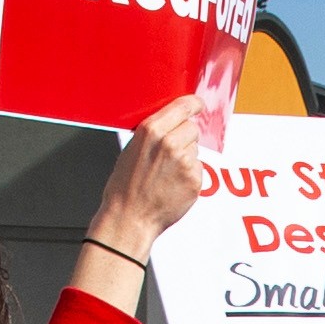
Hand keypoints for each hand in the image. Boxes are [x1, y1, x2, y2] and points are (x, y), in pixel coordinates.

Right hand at [86, 96, 209, 262]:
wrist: (129, 218)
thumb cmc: (125, 188)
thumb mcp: (131, 149)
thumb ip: (153, 133)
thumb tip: (171, 123)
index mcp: (151, 131)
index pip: (183, 106)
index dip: (193, 105)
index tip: (198, 105)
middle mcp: (170, 143)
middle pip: (192, 128)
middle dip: (185, 137)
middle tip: (171, 154)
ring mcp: (185, 162)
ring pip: (195, 150)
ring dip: (187, 158)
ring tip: (167, 174)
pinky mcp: (195, 180)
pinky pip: (198, 170)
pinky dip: (189, 176)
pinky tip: (173, 185)